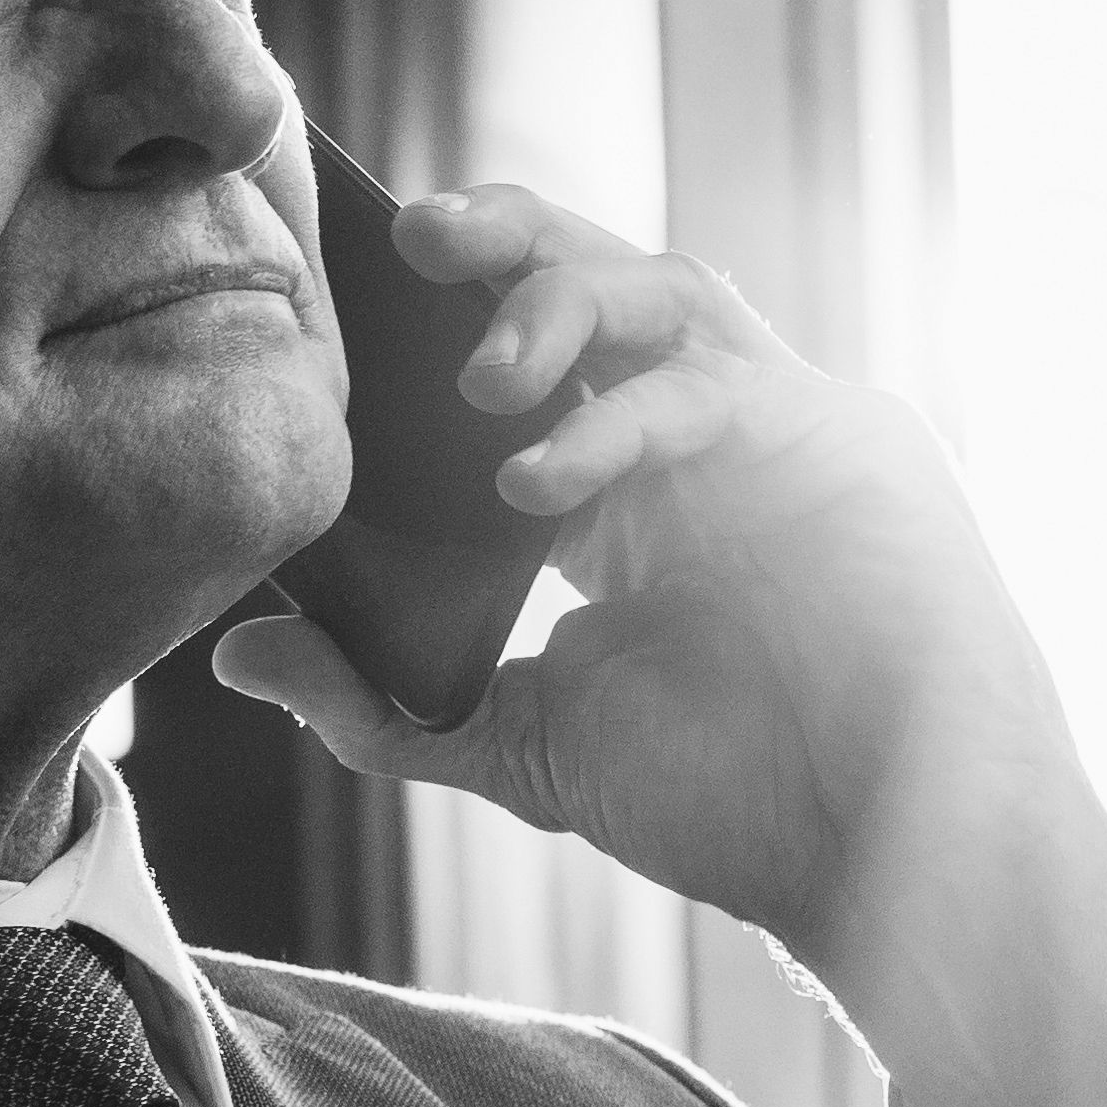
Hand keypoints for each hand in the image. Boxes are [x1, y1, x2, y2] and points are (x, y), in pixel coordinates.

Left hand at [205, 175, 1106, 1106]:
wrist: (868, 868)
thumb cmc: (726, 805)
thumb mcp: (518, 748)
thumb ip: (381, 705)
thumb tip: (239, 655)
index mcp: (626, 485)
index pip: (534, 347)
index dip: (450, 299)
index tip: (351, 280)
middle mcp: (697, 435)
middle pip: (602, 273)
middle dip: (506, 238)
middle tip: (415, 238)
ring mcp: (779, 428)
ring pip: (668, 285)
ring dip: (563, 300)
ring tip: (480, 383)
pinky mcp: (845, 447)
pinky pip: (721, 384)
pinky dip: (621, 419)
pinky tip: (540, 483)